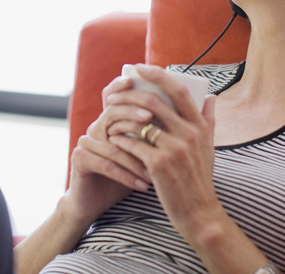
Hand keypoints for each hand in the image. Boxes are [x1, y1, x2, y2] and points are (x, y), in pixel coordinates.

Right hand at [62, 74, 155, 224]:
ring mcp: (86, 142)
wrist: (98, 203)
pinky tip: (143, 185)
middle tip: (151, 119)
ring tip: (156, 169)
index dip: (122, 86)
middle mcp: (97, 127)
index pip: (116, 95)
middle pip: (113, 113)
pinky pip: (106, 164)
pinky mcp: (80, 159)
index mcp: (112, 121)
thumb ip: (167, 129)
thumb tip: (204, 104)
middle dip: (134, 117)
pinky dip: (127, 175)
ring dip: (137, 157)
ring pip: (114, 143)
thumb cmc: (130, 175)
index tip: (138, 81)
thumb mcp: (149, 152)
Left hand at [104, 64, 221, 237]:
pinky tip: (113, 140)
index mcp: (200, 126)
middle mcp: (189, 134)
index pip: (179, 91)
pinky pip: (133, 144)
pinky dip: (121, 139)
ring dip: (120, 117)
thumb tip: (211, 96)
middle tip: (113, 96)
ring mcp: (175, 149)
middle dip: (130, 95)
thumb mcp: (209, 148)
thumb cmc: (200, 179)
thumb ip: (209, 120)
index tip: (141, 67)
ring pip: (140, 122)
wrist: (199, 212)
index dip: (159, 75)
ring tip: (109, 118)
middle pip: (155, 102)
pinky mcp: (159, 165)